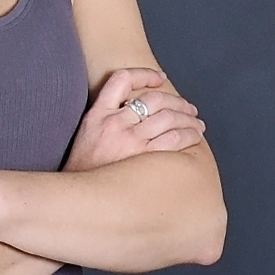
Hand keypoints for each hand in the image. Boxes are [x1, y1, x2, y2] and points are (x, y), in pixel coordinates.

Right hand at [65, 68, 207, 171]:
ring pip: (168, 117)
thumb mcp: (85, 137)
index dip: (144, 74)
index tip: (161, 78)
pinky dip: (188, 135)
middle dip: (177, 102)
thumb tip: (133, 113)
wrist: (77, 199)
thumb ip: (106, 120)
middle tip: (190, 110)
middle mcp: (113, 123)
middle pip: (154, 99)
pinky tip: (194, 137)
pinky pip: (174, 139)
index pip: (121, 79)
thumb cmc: (84, 173)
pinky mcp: (141, 157)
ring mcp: (128, 139)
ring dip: (188, 119)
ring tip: (197, 125)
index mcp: (97, 114)